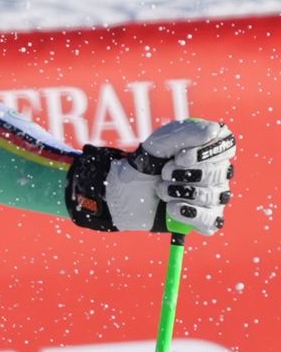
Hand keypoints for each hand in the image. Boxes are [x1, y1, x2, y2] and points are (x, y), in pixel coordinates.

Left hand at [71, 118, 234, 234]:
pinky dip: (190, 214)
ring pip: (214, 196)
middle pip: (220, 172)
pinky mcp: (205, 219)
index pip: (226, 146)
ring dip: (181, 192)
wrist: (124, 190)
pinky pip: (211, 221)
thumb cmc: (147, 162)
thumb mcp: (159, 142)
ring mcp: (214, 196)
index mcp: (210, 149)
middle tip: (164, 172)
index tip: (180, 157)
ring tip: (161, 189)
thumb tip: (214, 130)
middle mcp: (218, 173)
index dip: (204, 152)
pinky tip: (172, 207)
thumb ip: (185, 133)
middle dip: (186, 173)